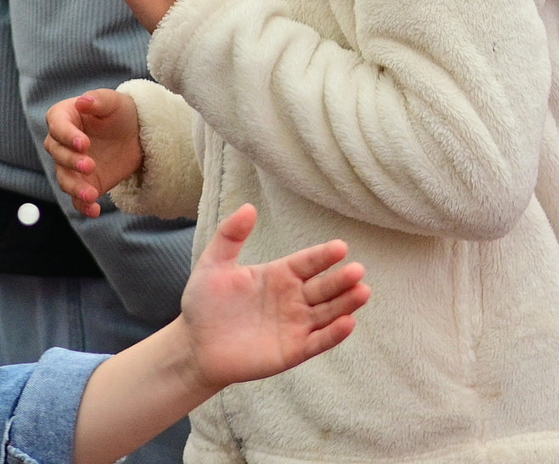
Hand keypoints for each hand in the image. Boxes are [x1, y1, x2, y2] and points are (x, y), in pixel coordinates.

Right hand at [46, 89, 141, 217]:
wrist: (137, 134)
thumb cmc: (121, 112)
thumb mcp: (114, 101)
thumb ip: (98, 100)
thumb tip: (82, 102)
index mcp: (64, 118)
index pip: (57, 127)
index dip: (67, 136)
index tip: (84, 143)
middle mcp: (63, 144)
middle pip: (57, 154)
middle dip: (71, 161)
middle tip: (90, 165)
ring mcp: (71, 166)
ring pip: (64, 179)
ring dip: (75, 188)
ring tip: (91, 194)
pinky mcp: (84, 184)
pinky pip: (77, 198)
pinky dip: (84, 206)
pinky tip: (94, 210)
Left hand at [170, 205, 366, 392]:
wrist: (194, 346)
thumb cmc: (205, 305)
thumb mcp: (213, 265)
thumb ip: (230, 236)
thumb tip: (249, 207)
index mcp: (280, 274)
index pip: (308, 262)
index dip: (323, 256)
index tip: (341, 247)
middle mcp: (293, 298)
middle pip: (324, 287)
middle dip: (342, 280)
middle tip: (357, 271)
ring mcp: (295, 325)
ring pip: (328, 313)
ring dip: (346, 304)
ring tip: (363, 292)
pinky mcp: (293, 351)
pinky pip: (317, 341)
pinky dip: (334, 334)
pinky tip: (348, 323)